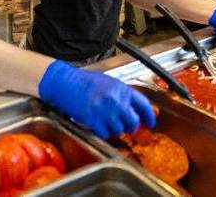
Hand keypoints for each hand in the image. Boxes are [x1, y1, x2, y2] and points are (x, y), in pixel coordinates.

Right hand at [38, 60, 155, 138]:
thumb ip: (122, 94)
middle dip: (129, 126)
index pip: (144, 105)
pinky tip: (96, 123)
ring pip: (119, 130)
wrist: (65, 82)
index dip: (149, 116)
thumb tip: (135, 109)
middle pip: (133, 122)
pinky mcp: (93, 120)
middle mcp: (116, 100)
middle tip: (123, 124)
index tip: (149, 122)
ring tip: (104, 119)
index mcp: (121, 88)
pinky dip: (102, 131)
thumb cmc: (84, 80)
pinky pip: (105, 133)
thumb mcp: (108, 82)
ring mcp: (105, 111)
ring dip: (113, 128)